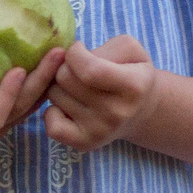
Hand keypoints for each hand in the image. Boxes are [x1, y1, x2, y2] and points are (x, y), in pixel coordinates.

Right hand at [0, 0, 64, 146]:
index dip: (7, 95)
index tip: (18, 68)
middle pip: (19, 112)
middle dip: (40, 83)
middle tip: (57, 52)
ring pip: (27, 111)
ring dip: (45, 84)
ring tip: (62, 54)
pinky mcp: (1, 123)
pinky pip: (26, 107)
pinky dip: (40, 87)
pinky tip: (54, 64)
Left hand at [44, 35, 158, 151]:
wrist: (141, 110)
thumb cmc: (131, 72)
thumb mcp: (130, 50)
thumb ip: (104, 48)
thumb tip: (72, 59)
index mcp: (133, 86)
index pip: (89, 69)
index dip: (75, 53)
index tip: (79, 50)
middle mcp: (117, 113)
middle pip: (65, 78)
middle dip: (65, 66)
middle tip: (78, 69)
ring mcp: (100, 131)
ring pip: (54, 95)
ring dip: (59, 86)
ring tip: (77, 87)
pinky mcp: (85, 144)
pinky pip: (51, 125)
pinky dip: (52, 111)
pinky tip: (67, 105)